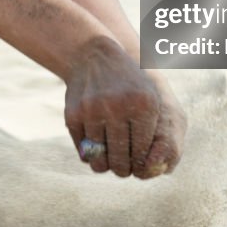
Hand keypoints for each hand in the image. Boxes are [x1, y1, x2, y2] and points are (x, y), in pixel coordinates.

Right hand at [63, 36, 185, 178]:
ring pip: (101, 158)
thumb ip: (153, 129)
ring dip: (106, 165)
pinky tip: (96, 152)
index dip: (141, 162)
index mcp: (143, 104)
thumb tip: (154, 167)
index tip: (139, 164)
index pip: (143, 150)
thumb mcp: (148, 97)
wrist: (93, 56)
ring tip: (110, 164)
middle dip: (124, 169)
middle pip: (122, 157)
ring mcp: (92, 111)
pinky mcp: (73, 115)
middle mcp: (117, 106)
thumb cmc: (128, 82)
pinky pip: (84, 150)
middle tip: (124, 170)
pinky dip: (90, 156)